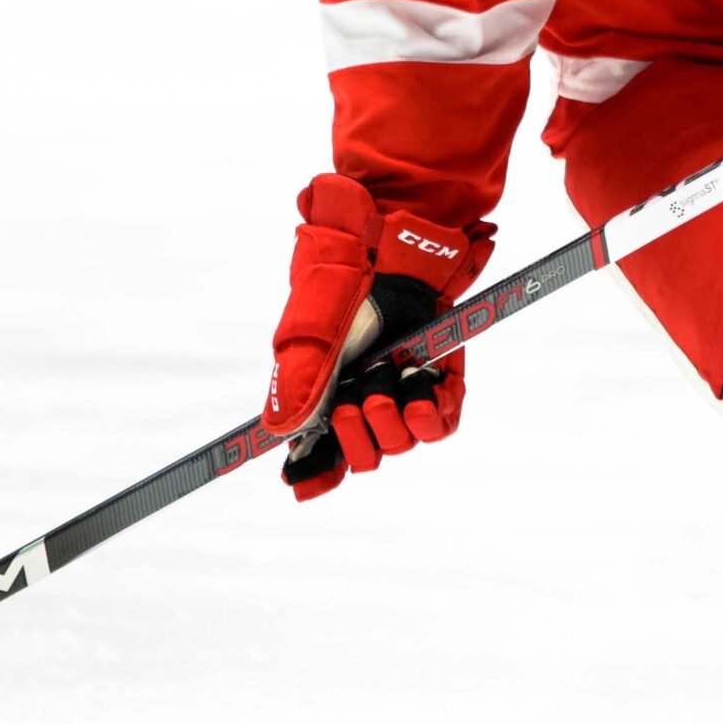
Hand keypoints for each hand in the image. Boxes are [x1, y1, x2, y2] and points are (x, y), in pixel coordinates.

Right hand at [262, 174, 470, 500]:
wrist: (396, 237)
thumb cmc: (343, 273)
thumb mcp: (312, 321)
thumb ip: (299, 374)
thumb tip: (280, 432)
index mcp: (321, 390)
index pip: (316, 453)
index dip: (314, 475)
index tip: (307, 486)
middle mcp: (360, 394)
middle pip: (363, 456)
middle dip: (357, 441)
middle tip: (357, 403)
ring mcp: (400, 386)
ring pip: (400, 443)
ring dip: (392, 428)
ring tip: (385, 392)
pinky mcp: (438, 375)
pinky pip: (442, 421)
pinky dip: (433, 417)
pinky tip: (421, 395)